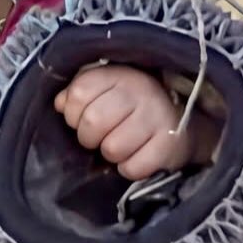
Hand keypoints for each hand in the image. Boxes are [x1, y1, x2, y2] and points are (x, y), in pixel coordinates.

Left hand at [54, 64, 213, 180]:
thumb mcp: (106, 90)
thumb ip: (78, 93)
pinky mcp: (169, 145)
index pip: (78, 94)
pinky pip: (133, 168)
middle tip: (102, 137)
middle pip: (92, 122)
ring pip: (112, 149)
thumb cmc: (133, 106)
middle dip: (90, 137)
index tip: (82, 119)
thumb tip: (60, 104)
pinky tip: (138, 155)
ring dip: (112, 155)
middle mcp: (140, 91)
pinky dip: (131, 168)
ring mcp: (157, 117)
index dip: (72, 114)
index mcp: (120, 74)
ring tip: (123, 145)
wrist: (182, 122)